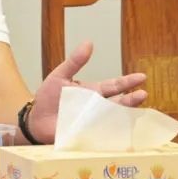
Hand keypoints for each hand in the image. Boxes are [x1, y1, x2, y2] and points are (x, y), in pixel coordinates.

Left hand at [28, 40, 146, 142]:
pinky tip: (121, 131)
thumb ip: (74, 62)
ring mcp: (93, 122)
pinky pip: (103, 135)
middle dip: (131, 99)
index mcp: (92, 92)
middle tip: (143, 94)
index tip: (142, 77)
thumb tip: (89, 43)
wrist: (34, 121)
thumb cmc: (47, 98)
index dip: (127, 82)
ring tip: (135, 111)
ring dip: (125, 115)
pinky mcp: (87, 135)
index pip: (113, 86)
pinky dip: (113, 134)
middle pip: (118, 103)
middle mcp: (96, 107)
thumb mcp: (60, 76)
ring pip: (113, 118)